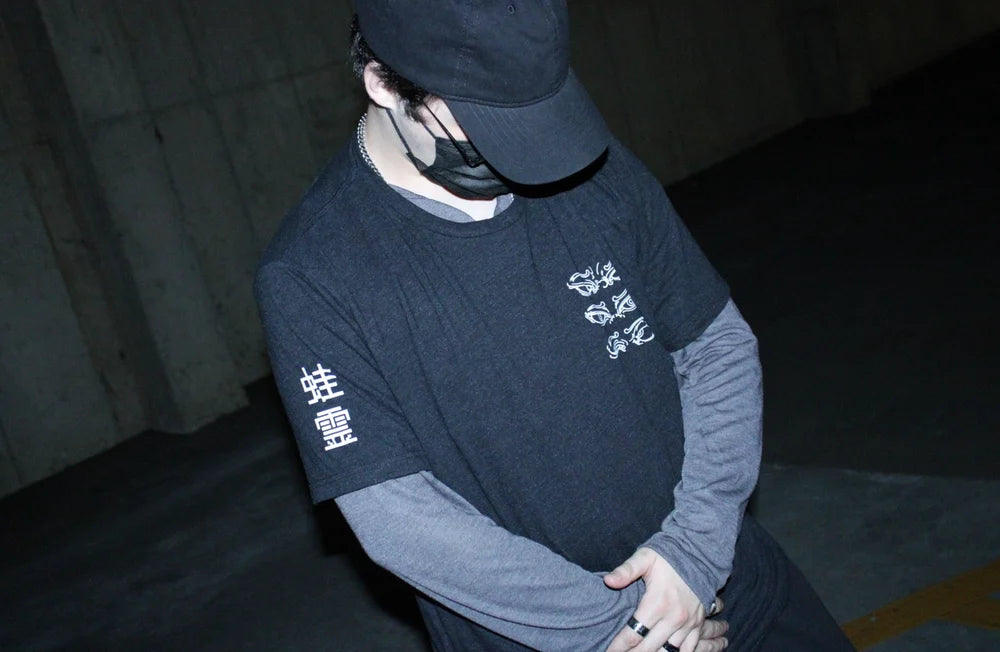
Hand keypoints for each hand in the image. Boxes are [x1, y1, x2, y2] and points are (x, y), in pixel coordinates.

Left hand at [604, 547, 726, 651]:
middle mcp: (673, 618)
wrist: (699, 556)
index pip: (633, 634)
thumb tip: (608, 581)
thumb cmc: (668, 557)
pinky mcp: (697, 626)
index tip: (609, 651)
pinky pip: (689, 651)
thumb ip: (626, 570)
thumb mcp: (645, 557)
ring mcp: (688, 625)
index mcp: (657, 603)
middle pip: (648, 648)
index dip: (619, 646)